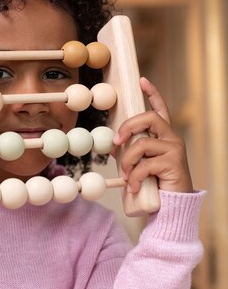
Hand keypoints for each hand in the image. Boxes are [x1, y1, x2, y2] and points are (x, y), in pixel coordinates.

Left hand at [112, 77, 193, 193]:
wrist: (172, 207)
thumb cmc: (155, 185)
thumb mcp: (141, 165)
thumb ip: (132, 152)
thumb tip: (113, 146)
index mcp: (164, 136)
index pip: (160, 110)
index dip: (153, 94)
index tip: (142, 80)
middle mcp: (172, 139)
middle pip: (149, 118)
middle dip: (128, 127)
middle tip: (116, 142)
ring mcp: (174, 150)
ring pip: (141, 145)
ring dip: (127, 162)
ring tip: (126, 177)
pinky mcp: (173, 163)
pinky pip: (144, 165)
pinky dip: (134, 177)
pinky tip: (134, 187)